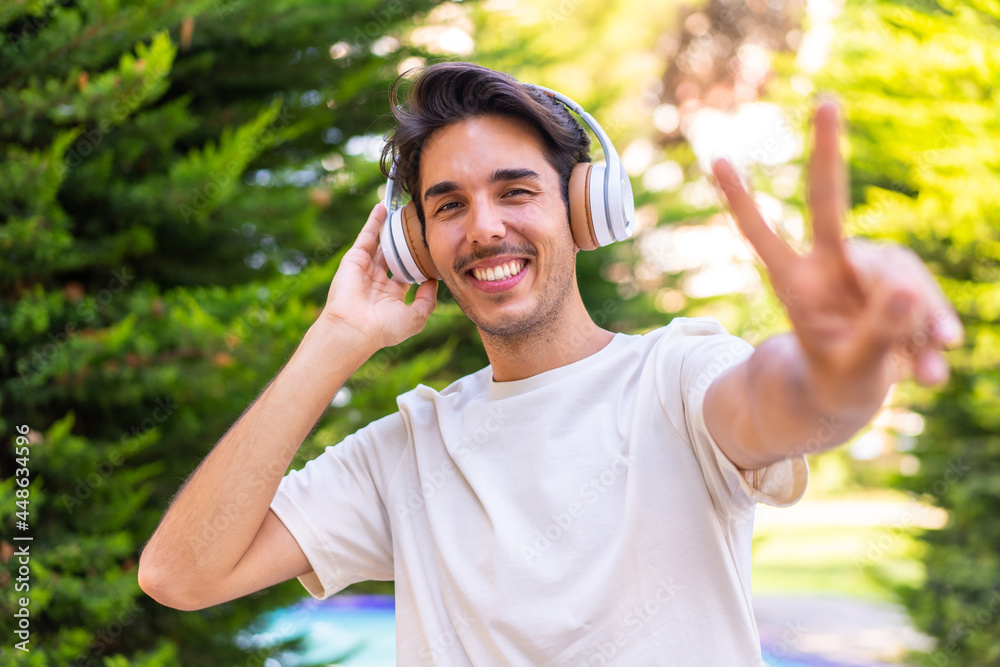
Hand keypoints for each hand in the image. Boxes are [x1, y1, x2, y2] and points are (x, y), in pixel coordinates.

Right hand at [320, 202, 436, 350]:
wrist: (354, 328)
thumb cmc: (384, 328)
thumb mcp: (416, 318)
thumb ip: (428, 300)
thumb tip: (434, 281)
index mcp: (392, 295)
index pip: (408, 272)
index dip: (419, 262)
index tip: (431, 249)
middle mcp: (378, 281)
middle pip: (395, 255)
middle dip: (405, 242)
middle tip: (418, 225)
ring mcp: (365, 269)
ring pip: (381, 243)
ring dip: (390, 227)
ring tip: (403, 210)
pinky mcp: (354, 259)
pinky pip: (367, 236)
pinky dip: (374, 221)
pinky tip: (383, 207)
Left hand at [711, 101, 961, 411]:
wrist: (854, 395)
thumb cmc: (837, 380)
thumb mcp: (849, 370)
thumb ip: (876, 335)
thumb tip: (908, 292)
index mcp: (796, 284)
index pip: (764, 235)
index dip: (741, 202)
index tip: (716, 160)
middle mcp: (829, 263)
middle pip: (833, 206)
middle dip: (825, 150)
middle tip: (824, 102)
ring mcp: (864, 268)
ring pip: (897, 267)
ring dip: (918, 317)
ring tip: (923, 370)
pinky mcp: (900, 281)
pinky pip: (924, 294)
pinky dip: (934, 327)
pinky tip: (933, 363)